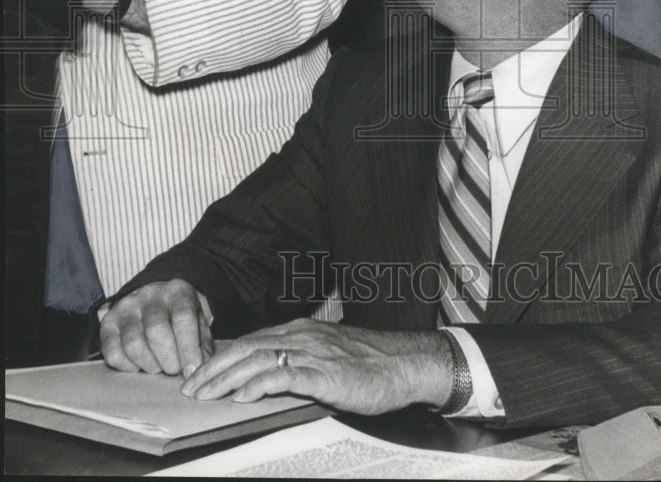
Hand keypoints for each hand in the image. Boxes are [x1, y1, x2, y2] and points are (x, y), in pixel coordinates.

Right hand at [100, 279, 213, 376]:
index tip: (191, 370)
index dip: (188, 347)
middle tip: (174, 370)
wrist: (155, 302)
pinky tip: (140, 365)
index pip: (183, 317)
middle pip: (156, 331)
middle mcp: (149, 295)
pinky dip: (128, 367)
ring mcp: (126, 308)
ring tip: (158, 367)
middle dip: (168, 359)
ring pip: (133, 344)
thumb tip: (197, 371)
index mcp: (177, 291)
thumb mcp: (198, 325)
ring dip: (149, 365)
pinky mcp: (107, 324)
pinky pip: (113, 353)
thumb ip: (201, 347)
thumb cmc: (180, 319)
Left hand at [180, 318, 453, 413]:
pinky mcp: (324, 373)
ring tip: (205, 394)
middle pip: (245, 348)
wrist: (404, 363)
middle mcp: (300, 336)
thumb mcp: (326, 358)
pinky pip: (284, 375)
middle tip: (189, 388)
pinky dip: (258, 384)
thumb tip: (268, 377)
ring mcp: (312, 352)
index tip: (198, 375)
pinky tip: (242, 396)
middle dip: (212, 369)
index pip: (249, 342)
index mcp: (299, 332)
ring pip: (257, 359)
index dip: (219, 358)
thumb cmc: (368, 365)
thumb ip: (298, 361)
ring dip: (226, 378)